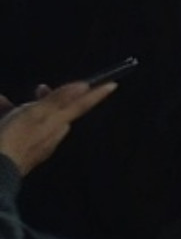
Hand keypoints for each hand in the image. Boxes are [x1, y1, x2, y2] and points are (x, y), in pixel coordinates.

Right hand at [0, 78, 116, 176]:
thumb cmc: (12, 141)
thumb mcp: (36, 115)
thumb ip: (58, 100)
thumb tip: (84, 87)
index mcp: (56, 125)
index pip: (81, 105)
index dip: (95, 94)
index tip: (112, 84)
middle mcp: (50, 136)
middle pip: (55, 112)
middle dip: (45, 98)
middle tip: (39, 88)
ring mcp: (34, 146)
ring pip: (31, 120)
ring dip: (19, 108)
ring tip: (3, 102)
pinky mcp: (19, 153)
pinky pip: (17, 131)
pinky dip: (9, 119)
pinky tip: (0, 114)